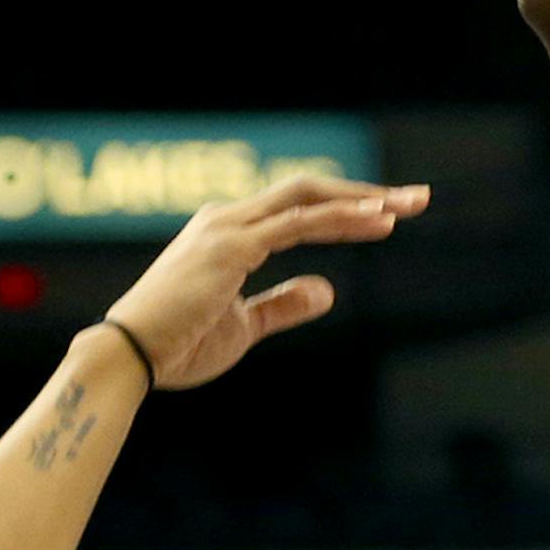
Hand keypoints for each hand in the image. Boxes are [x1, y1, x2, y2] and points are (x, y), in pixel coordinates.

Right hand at [106, 177, 427, 391]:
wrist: (131, 359)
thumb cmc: (178, 347)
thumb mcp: (244, 326)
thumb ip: (282, 305)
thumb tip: (327, 290)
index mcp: (229, 233)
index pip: (299, 208)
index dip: (348, 207)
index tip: (393, 212)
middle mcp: (228, 220)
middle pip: (309, 190)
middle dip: (366, 191)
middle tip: (419, 198)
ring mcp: (228, 227)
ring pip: (308, 198)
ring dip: (363, 199)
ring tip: (410, 204)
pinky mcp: (231, 246)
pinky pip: (297, 224)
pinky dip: (340, 218)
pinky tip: (377, 219)